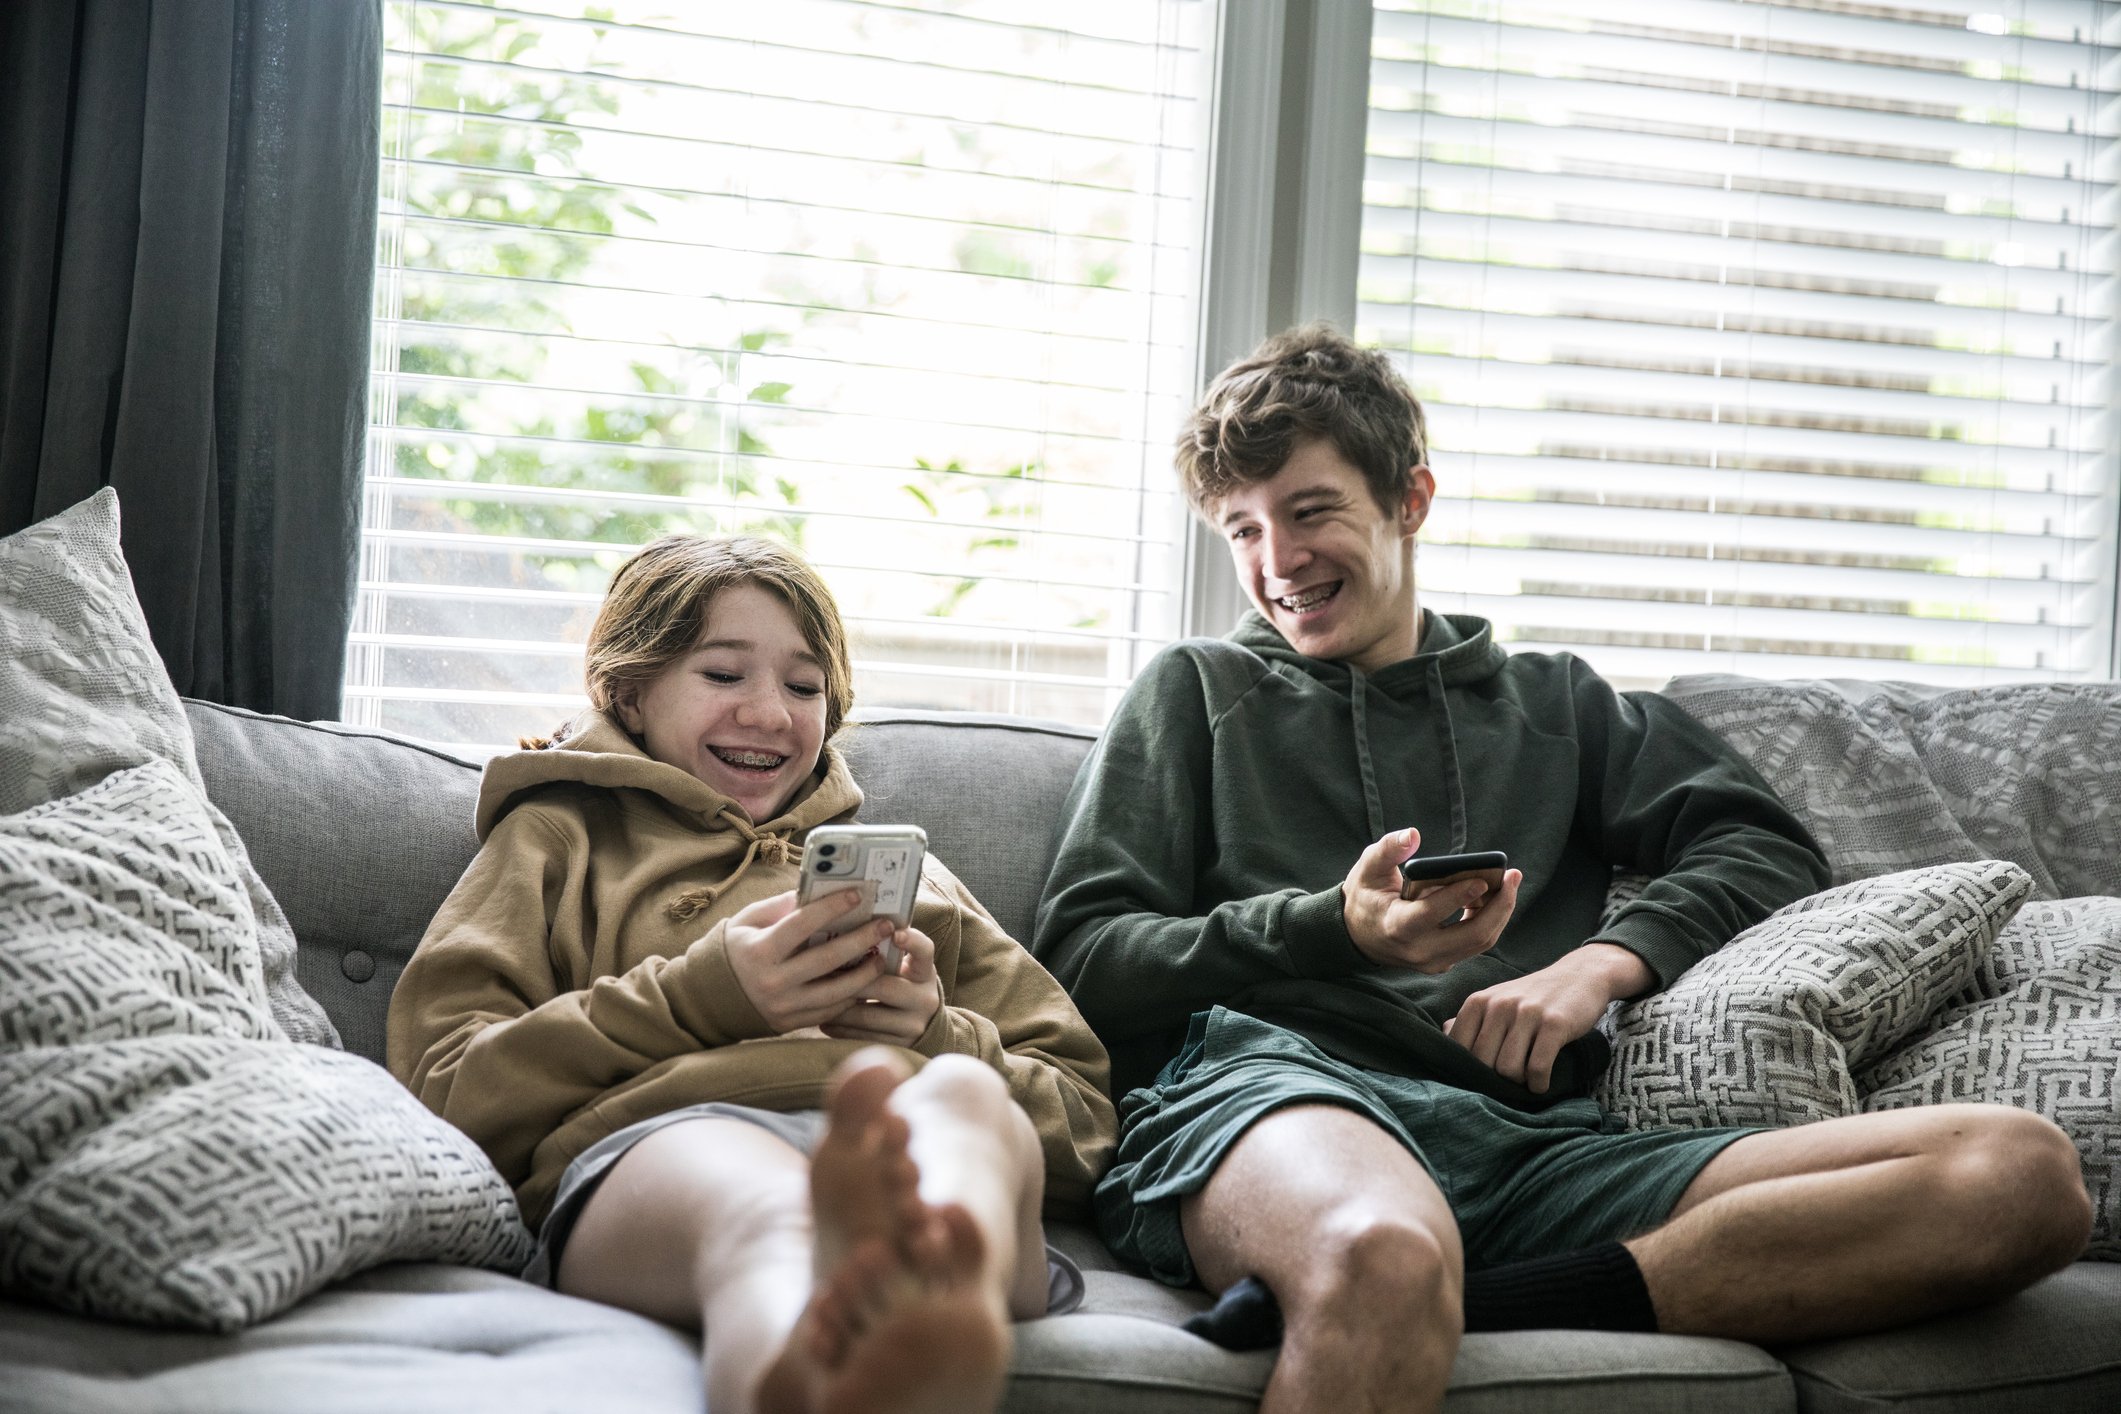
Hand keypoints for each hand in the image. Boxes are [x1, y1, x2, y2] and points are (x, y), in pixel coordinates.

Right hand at [723, 889, 893, 1034]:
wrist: (711, 999)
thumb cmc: (735, 950)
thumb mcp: (747, 922)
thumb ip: (780, 906)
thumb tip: (816, 891)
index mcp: (759, 951)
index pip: (801, 925)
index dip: (831, 908)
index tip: (857, 894)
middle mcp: (772, 981)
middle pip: (826, 959)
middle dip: (861, 940)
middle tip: (886, 925)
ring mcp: (783, 1006)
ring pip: (835, 992)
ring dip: (864, 973)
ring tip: (883, 956)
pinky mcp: (791, 1023)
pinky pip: (829, 1011)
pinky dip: (851, 996)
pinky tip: (866, 980)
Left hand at [821, 925, 942, 1045]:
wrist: (921, 1025)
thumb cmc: (900, 983)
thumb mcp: (902, 965)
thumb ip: (884, 948)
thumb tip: (845, 923)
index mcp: (924, 971)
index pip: (925, 951)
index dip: (912, 941)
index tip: (896, 933)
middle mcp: (925, 998)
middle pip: (886, 987)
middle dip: (852, 980)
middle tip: (822, 971)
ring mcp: (914, 1026)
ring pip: (868, 1016)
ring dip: (838, 1005)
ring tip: (815, 995)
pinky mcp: (899, 1047)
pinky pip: (863, 1038)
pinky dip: (840, 1028)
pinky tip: (823, 1020)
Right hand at [1343, 827, 1522, 973]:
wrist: (1358, 935)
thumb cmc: (1366, 895)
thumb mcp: (1368, 868)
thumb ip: (1389, 849)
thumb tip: (1413, 835)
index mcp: (1396, 926)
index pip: (1432, 914)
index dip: (1459, 897)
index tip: (1483, 878)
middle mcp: (1418, 950)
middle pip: (1472, 935)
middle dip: (1499, 905)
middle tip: (1513, 876)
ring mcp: (1434, 962)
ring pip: (1480, 941)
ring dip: (1499, 912)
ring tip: (1507, 882)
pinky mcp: (1445, 962)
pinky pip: (1476, 943)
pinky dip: (1490, 920)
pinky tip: (1490, 895)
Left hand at [1445, 943, 1653, 1093]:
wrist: (1580, 975)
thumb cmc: (1534, 996)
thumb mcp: (1498, 1000)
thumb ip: (1471, 1018)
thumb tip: (1444, 1034)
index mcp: (1480, 1001)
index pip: (1458, 1048)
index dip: (1469, 1068)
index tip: (1485, 1075)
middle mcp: (1499, 1005)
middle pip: (1482, 1063)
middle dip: (1495, 1079)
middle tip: (1510, 1079)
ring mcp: (1527, 1013)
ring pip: (1508, 1069)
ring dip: (1518, 1082)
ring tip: (1527, 1078)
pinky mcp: (1554, 1024)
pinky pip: (1537, 1067)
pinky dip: (1538, 1084)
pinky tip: (1541, 1083)